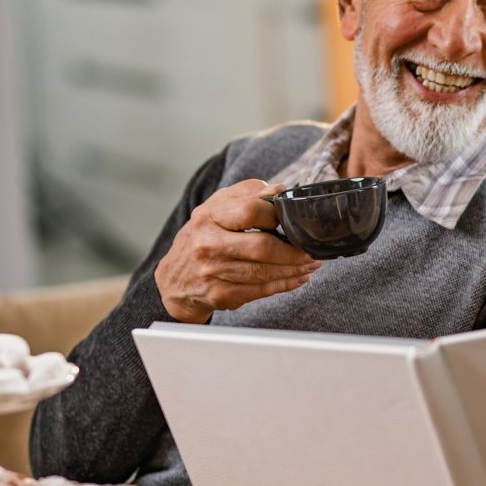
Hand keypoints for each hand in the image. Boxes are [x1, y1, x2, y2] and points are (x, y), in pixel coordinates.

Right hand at [155, 180, 320, 322]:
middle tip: (311, 250)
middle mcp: (208, 244)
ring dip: (294, 269)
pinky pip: (261, 290)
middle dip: (294, 250)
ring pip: (264, 272)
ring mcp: (213, 272)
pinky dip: (284, 284)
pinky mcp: (221, 295)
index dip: (278, 215)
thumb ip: (247, 194)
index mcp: (208, 216)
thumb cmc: (202, 237)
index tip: (293, 220)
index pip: (251, 211)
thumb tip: (279, 189)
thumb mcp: (216, 207)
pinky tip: (297, 278)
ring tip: (310, 264)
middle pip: (262, 247)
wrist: (175, 278)